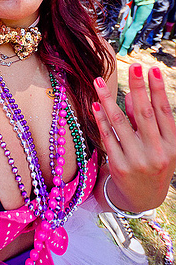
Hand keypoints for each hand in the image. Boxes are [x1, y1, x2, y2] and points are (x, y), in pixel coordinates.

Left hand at [92, 64, 175, 212]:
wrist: (143, 198)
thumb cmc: (153, 162)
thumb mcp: (159, 144)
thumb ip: (147, 121)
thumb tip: (131, 94)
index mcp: (171, 145)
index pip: (164, 112)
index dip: (158, 90)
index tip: (152, 69)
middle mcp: (156, 153)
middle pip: (144, 114)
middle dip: (138, 87)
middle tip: (132, 66)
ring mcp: (137, 161)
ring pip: (120, 123)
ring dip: (108, 99)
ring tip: (98, 81)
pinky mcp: (118, 166)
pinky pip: (107, 137)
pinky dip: (100, 119)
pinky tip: (95, 104)